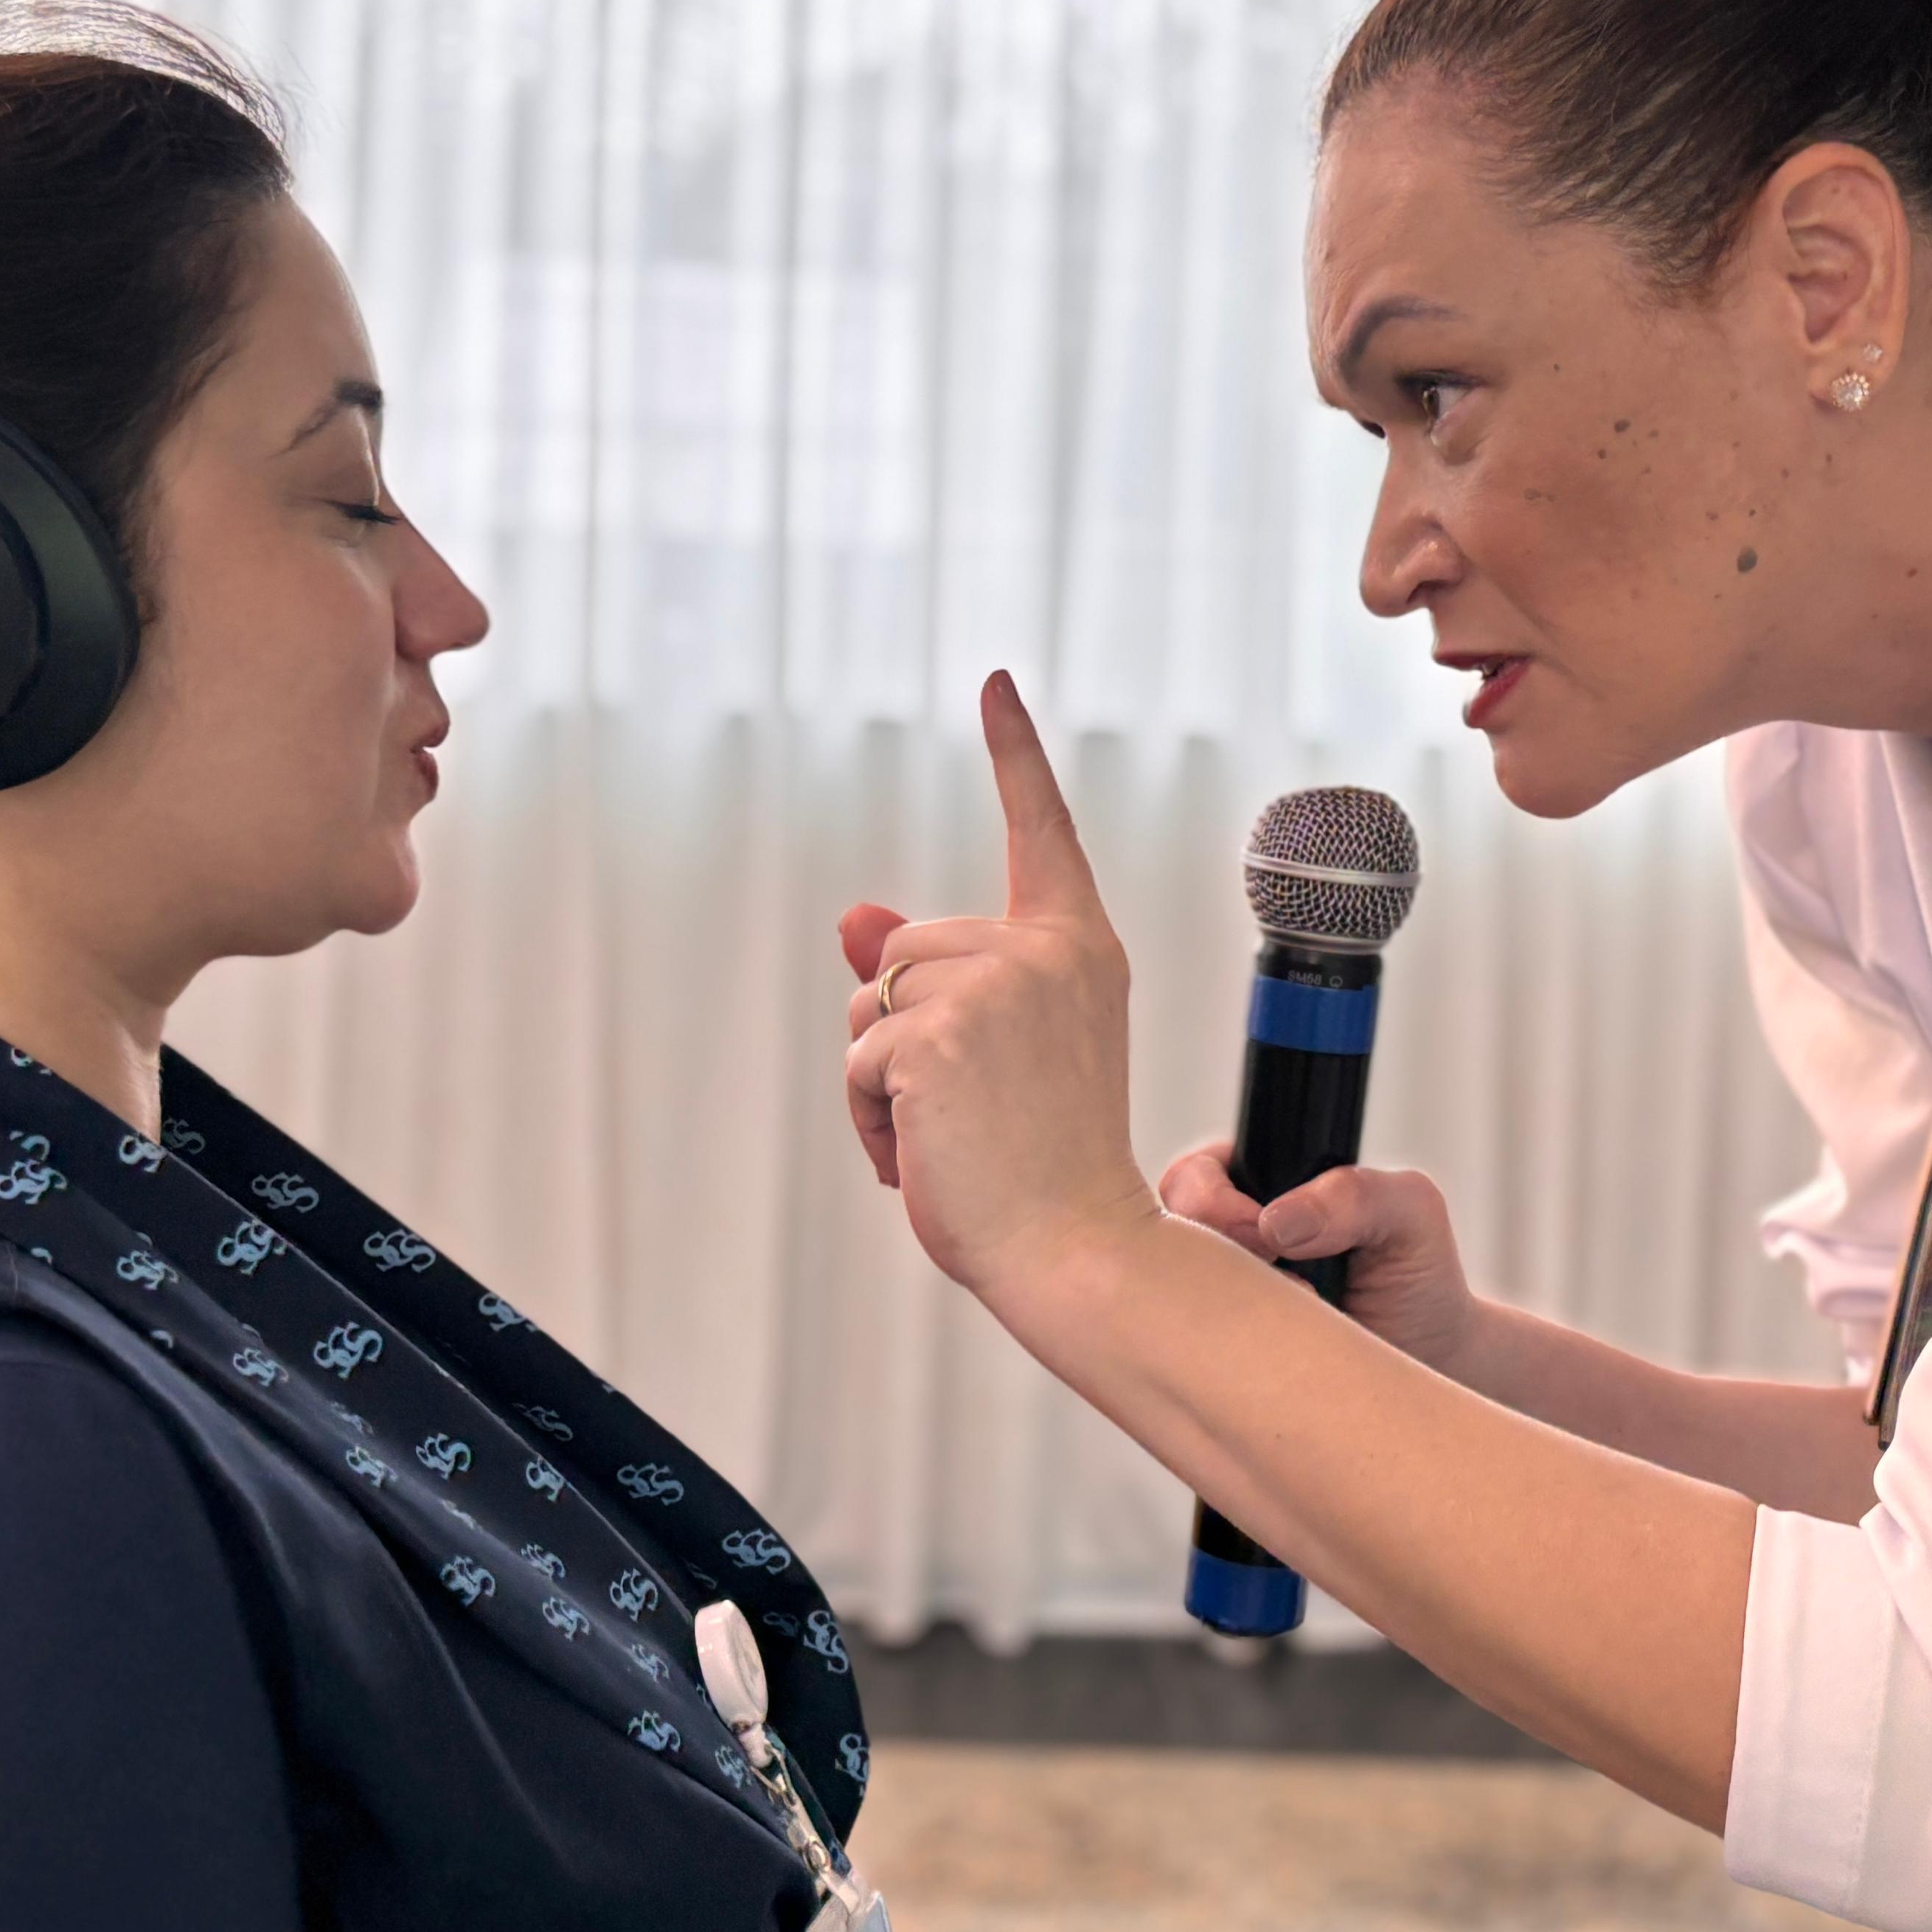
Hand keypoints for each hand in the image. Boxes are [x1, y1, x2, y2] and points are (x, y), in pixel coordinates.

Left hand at [837, 673, 1157, 1300]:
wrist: (1077, 1249)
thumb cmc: (1043, 1164)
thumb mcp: (993, 1056)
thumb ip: (930, 980)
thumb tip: (852, 915)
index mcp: (1079, 949)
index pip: (1040, 830)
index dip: (1015, 752)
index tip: (995, 682)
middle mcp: (1045, 951)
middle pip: (906, 948)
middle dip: (902, 1029)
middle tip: (967, 1111)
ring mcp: (994, 986)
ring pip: (872, 1001)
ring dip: (880, 1078)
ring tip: (950, 1135)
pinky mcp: (938, 1032)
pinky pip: (857, 1057)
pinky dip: (870, 1118)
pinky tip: (926, 1156)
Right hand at [1160, 1142, 1478, 1379]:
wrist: (1432, 1363)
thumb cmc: (1416, 1276)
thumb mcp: (1409, 1213)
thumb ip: (1357, 1193)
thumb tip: (1277, 1221)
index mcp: (1251, 1185)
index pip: (1194, 1178)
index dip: (1214, 1203)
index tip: (1265, 1233)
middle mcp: (1218, 1242)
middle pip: (1163, 1236)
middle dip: (1213, 1258)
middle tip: (1286, 1282)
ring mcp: (1210, 1303)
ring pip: (1167, 1298)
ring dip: (1220, 1311)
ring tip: (1292, 1319)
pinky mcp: (1212, 1360)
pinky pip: (1183, 1355)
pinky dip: (1219, 1356)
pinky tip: (1268, 1358)